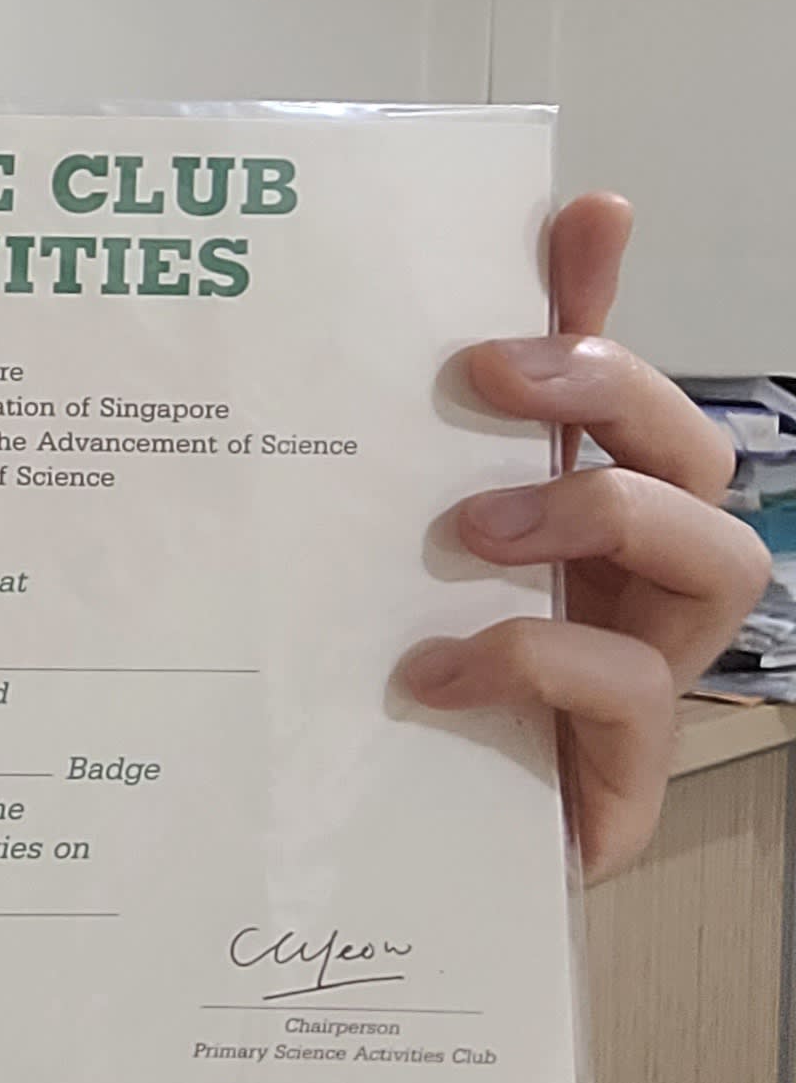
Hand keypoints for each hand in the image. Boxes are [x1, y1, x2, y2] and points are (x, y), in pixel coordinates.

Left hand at [395, 193, 775, 881]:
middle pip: (695, 449)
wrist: (373, 868)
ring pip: (721, 560)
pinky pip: (635, 694)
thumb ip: (388, 460)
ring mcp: (647, 669)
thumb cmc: (389, 703)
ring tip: (472, 531)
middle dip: (613, 391)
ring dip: (604, 516)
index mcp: (570, 516)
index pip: (610, 378)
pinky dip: (533, 661)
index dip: (606, 293)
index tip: (585, 213)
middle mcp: (631, 581)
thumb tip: (378, 351)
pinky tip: (429, 669)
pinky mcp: (625, 774)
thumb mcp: (362, 566)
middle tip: (489, 376)